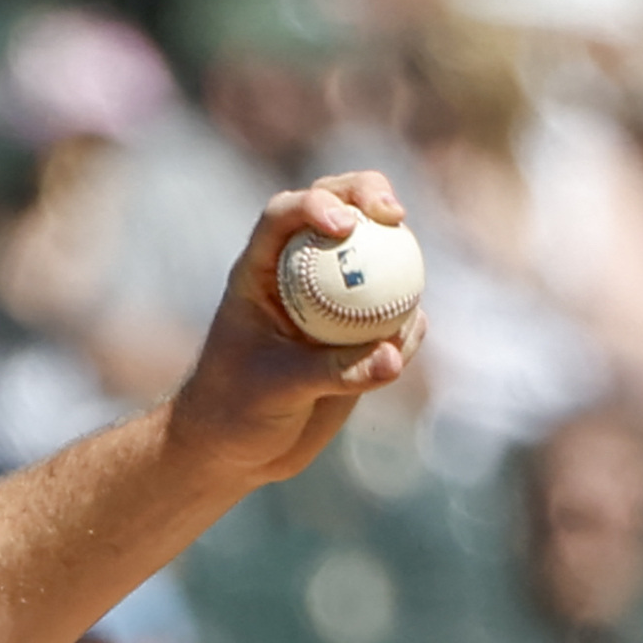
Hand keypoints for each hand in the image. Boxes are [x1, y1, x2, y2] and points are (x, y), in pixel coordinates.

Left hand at [162, 172, 425, 489]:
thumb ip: (332, 373)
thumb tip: (394, 356)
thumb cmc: (233, 412)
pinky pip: (401, 315)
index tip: (345, 224)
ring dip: (403, 267)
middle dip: (370, 194)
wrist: (237, 448)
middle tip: (395, 215)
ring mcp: (336, 298)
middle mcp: (300, 272)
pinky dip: (409, 327)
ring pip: (381, 256)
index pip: (284, 215)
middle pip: (340, 208)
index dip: (315, 203)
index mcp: (259, 271)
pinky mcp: (364, 331)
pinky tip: (396, 356)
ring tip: (397, 327)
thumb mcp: (275, 390)